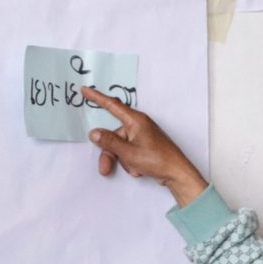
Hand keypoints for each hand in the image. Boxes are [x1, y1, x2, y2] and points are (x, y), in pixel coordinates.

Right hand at [82, 86, 207, 207]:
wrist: (177, 173)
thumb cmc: (157, 160)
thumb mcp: (128, 152)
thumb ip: (109, 142)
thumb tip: (94, 132)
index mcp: (136, 120)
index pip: (112, 105)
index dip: (97, 98)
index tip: (85, 90)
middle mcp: (139, 125)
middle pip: (114, 135)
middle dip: (110, 153)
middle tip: (105, 168)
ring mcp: (143, 135)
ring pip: (121, 146)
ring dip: (123, 160)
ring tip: (133, 169)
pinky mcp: (146, 145)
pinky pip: (130, 151)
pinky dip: (131, 161)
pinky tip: (139, 169)